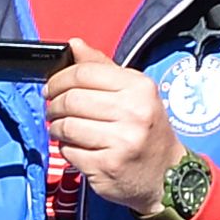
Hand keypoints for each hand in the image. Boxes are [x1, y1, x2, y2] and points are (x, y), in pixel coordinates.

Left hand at [40, 39, 179, 212]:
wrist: (167, 175)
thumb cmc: (147, 130)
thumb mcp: (134, 93)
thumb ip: (102, 68)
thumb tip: (74, 44)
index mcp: (139, 88)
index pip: (84, 73)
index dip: (59, 79)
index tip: (52, 87)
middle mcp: (133, 113)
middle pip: (71, 100)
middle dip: (53, 104)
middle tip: (52, 109)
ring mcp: (120, 142)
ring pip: (66, 126)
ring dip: (56, 127)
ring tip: (60, 128)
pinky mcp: (106, 166)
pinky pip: (69, 151)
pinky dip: (65, 148)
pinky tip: (75, 147)